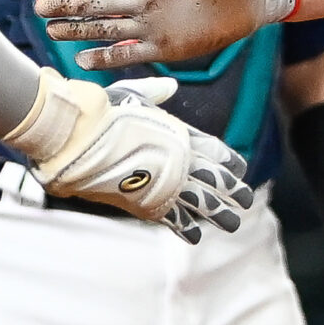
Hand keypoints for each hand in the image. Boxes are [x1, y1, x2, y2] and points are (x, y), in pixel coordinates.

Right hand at [37, 0, 286, 70]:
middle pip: (99, 2)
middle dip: (69, 4)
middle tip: (39, 6)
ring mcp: (152, 24)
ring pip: (107, 28)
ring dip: (79, 30)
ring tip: (50, 31)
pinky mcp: (164, 46)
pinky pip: (130, 53)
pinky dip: (107, 57)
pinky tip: (81, 60)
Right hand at [37, 75, 255, 240]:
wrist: (77, 135)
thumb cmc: (101, 111)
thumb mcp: (131, 94)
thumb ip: (154, 94)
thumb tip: (171, 88)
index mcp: (179, 133)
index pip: (214, 149)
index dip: (229, 161)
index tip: (240, 169)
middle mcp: (178, 159)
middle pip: (215, 178)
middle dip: (233, 191)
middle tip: (246, 201)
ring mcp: (164, 181)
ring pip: (203, 202)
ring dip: (219, 214)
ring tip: (233, 224)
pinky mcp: (145, 202)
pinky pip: (173, 218)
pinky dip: (186, 228)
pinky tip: (196, 236)